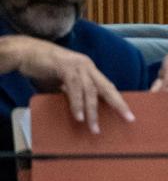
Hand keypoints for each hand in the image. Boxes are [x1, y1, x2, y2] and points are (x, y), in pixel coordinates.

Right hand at [0, 35, 133, 132]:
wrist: (24, 52)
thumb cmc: (42, 68)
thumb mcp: (60, 83)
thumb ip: (71, 93)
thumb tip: (78, 110)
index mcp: (89, 70)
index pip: (107, 86)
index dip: (118, 100)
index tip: (127, 114)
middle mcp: (87, 66)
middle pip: (107, 87)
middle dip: (119, 104)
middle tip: (128, 118)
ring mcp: (77, 66)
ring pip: (91, 91)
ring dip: (93, 111)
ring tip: (94, 128)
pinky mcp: (65, 67)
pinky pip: (74, 88)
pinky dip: (77, 103)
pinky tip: (79, 116)